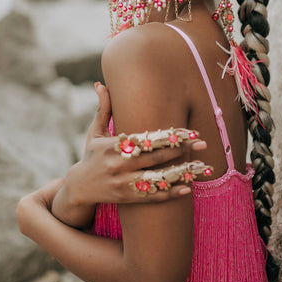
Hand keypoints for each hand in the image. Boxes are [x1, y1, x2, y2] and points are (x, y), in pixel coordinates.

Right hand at [51, 83, 207, 225]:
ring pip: (157, 178)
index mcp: (114, 145)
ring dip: (180, 173)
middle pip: (156, 157)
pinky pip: (152, 196)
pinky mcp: (126, 198)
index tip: (189, 131)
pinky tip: (188, 188)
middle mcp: (119, 164)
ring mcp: (123, 182)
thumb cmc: (91, 154)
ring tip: (200, 167)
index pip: (146, 139)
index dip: (169, 135)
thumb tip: (100, 83)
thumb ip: (103, 108)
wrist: (78, 187)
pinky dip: (170, 193)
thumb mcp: (95, 132)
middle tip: (203, 144)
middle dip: (181, 150)